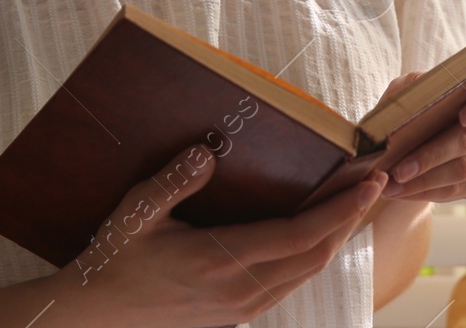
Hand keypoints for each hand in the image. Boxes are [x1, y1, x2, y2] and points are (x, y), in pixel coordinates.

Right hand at [50, 142, 388, 327]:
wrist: (92, 318)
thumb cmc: (112, 261)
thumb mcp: (135, 214)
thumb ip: (174, 182)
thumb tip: (208, 153)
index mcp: (221, 260)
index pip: (301, 235)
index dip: (341, 208)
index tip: (370, 182)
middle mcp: (239, 289)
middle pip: (315, 255)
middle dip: (349, 219)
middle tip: (373, 185)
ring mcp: (239, 308)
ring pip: (305, 275)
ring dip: (333, 240)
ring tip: (351, 205)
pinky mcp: (234, 317)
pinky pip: (286, 286)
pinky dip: (309, 259)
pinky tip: (313, 238)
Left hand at [374, 69, 465, 202]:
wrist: (417, 135)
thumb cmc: (419, 103)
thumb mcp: (413, 86)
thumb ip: (416, 84)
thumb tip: (418, 91)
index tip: (463, 117)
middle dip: (433, 155)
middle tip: (401, 169)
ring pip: (465, 170)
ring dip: (426, 179)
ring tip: (394, 184)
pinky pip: (461, 189)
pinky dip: (428, 191)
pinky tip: (404, 191)